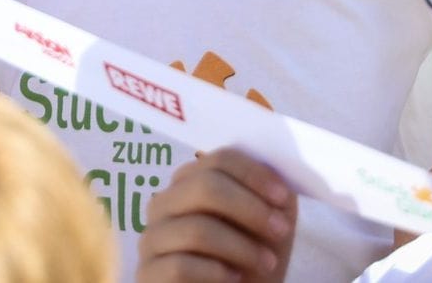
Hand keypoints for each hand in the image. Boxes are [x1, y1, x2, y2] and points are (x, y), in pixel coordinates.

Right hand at [138, 149, 296, 282]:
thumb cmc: (247, 259)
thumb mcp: (263, 224)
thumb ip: (266, 193)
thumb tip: (273, 166)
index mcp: (188, 182)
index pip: (219, 160)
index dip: (254, 174)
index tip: (283, 198)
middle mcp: (163, 205)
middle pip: (205, 186)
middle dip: (249, 208)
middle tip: (280, 231)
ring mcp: (151, 239)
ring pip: (196, 229)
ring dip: (241, 247)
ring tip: (267, 263)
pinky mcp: (148, 274)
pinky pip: (180, 266)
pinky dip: (215, 272)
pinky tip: (234, 279)